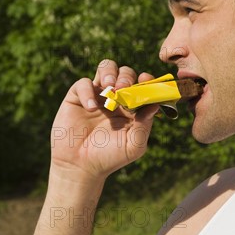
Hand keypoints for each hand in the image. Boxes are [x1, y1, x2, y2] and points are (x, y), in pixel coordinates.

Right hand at [49, 60, 159, 180]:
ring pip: (106, 68)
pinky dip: (88, 92)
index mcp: (132, 107)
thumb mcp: (133, 145)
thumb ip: (145, 125)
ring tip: (109, 86)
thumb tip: (156, 104)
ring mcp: (97, 95)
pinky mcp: (77, 97)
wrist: (80, 166)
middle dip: (127, 77)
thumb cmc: (109, 157)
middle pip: (125, 73)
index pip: (142, 86)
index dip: (146, 80)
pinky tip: (91, 108)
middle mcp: (116, 97)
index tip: (146, 80)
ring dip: (109, 72)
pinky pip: (83, 83)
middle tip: (123, 88)